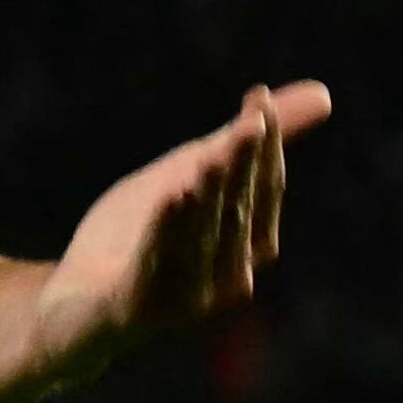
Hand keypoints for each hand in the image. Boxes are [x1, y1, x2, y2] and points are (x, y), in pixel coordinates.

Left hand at [28, 81, 334, 380]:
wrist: (77, 305)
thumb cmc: (143, 237)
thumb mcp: (191, 175)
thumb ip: (241, 141)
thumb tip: (324, 95)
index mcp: (250, 245)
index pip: (266, 188)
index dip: (265, 144)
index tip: (257, 98)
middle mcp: (230, 277)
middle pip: (238, 209)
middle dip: (244, 164)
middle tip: (252, 120)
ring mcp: (189, 298)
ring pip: (203, 237)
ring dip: (211, 196)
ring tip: (214, 155)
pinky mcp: (141, 307)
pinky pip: (157, 264)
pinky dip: (166, 230)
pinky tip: (172, 194)